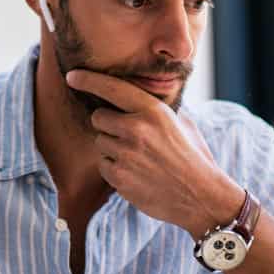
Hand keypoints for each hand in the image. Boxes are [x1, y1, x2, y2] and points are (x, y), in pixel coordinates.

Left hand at [66, 69, 241, 237]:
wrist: (201, 197)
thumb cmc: (193, 157)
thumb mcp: (182, 123)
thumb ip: (157, 108)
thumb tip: (137, 96)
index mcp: (153, 111)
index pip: (112, 88)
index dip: (88, 80)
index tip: (72, 76)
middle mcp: (137, 129)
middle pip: (98, 117)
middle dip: (108, 125)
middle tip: (128, 136)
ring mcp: (126, 155)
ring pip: (100, 142)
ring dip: (112, 148)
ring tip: (138, 158)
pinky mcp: (119, 177)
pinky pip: (103, 165)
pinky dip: (115, 169)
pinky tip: (136, 173)